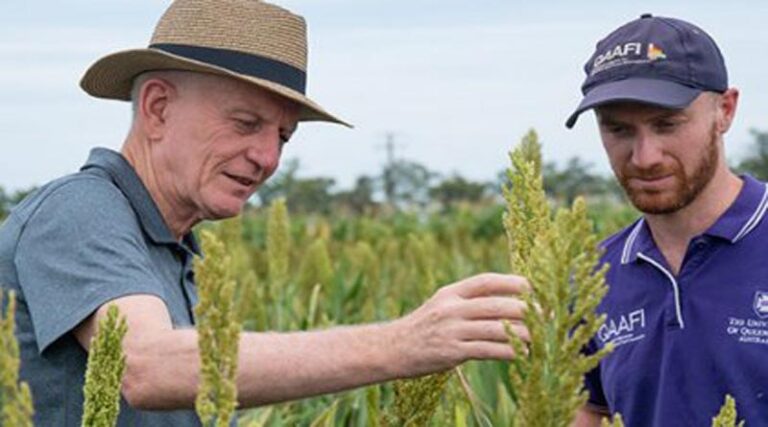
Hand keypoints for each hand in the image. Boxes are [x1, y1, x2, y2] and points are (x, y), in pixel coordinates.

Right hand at [389, 273, 528, 377]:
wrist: (392, 348)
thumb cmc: (424, 328)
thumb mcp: (441, 305)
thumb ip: (468, 301)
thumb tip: (506, 301)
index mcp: (451, 292)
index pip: (487, 281)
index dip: (513, 282)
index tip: (535, 286)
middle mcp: (451, 308)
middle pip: (497, 305)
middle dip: (527, 309)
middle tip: (547, 315)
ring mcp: (451, 330)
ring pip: (496, 328)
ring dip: (523, 333)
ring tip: (541, 337)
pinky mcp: (452, 352)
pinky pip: (488, 350)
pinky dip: (509, 351)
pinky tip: (522, 354)